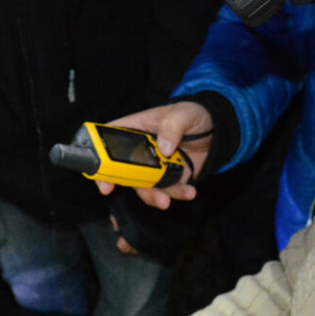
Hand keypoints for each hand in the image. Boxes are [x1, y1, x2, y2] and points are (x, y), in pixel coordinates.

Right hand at [94, 102, 214, 209]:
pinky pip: (167, 191)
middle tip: (139, 193)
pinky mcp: (169, 178)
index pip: (107, 140)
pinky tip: (189, 192)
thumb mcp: (183, 114)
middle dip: (126, 186)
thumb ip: (172, 126)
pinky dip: (176, 195)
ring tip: (166, 201)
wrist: (216, 131)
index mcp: (134, 128)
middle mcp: (138, 150)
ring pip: (143, 186)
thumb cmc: (192, 114)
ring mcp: (153, 166)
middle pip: (121, 170)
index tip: (102, 177)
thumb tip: (164, 148)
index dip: (98, 157)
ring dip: (153, 196)